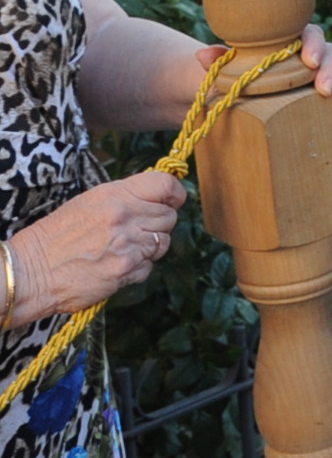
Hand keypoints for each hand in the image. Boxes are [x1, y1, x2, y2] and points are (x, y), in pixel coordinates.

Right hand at [9, 171, 184, 325]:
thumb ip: (125, 198)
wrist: (29, 272)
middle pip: (169, 217)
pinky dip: (137, 269)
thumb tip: (158, 197)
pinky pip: (149, 267)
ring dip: (150, 248)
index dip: (175, 194)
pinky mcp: (125, 270)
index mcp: (115, 195)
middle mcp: (124, 216)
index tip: (174, 201)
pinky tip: (115, 266)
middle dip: (158, 224)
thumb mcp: (89, 203)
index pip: (165, 185)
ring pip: (163, 242)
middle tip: (138, 231)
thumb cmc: (56, 237)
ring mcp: (126, 244)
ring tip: (124, 250)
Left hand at [194, 25, 331, 134]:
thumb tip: (203, 55)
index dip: (315, 44)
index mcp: (294, 43)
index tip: (309, 61)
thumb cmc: (240, 78)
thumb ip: (220, 60)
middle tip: (325, 89)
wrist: (244, 101)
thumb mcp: (228, 70)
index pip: (311, 34)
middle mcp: (317, 58)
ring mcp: (329, 80)